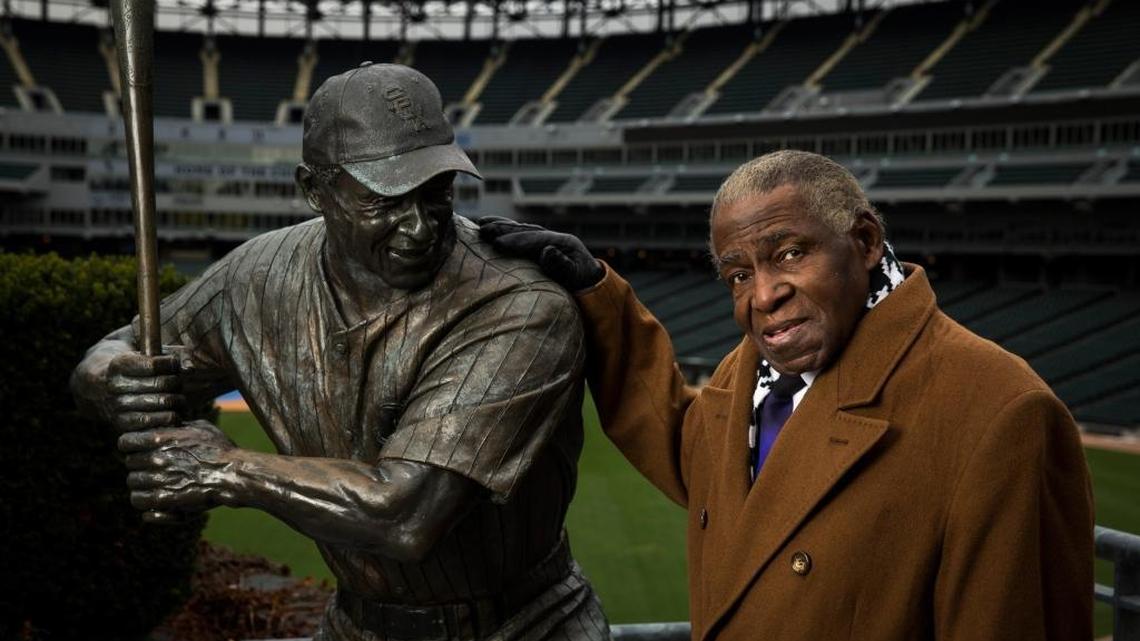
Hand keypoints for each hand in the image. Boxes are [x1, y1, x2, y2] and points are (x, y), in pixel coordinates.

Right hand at [99, 351, 185, 432]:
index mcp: (119, 365)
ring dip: (178, 401)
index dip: (171, 363)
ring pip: (163, 403)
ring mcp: (118, 406)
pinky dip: (171, 417)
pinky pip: (155, 422)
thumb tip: (190, 370)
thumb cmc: (136, 369)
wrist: (102, 388)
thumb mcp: (148, 355)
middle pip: (162, 384)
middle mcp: (115, 386)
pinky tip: (174, 412)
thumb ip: (173, 357)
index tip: (173, 364)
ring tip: (178, 398)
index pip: (154, 365)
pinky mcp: (123, 424)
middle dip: (176, 383)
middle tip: (177, 383)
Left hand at [118, 420, 236, 511]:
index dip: (131, 446)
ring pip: (133, 483)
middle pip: (129, 463)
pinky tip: (155, 498)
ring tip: (155, 484)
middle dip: (139, 465)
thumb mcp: (201, 428)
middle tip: (153, 468)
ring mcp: (158, 479)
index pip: (125, 442)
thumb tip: (167, 425)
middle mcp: (156, 458)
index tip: (139, 450)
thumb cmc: (221, 450)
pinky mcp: (164, 499)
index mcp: (161, 438)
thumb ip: (179, 425)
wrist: (233, 475)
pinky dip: (145, 500)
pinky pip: (139, 501)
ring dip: (142, 484)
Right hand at [478, 217, 603, 291]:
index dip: (517, 241)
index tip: (497, 244)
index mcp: (564, 242)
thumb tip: (547, 250)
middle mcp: (553, 237)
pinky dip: (505, 230)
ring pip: (521, 230)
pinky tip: (489, 227)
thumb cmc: (582, 282)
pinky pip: (520, 235)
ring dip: (501, 226)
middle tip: (483, 230)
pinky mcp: (538, 245)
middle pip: (526, 230)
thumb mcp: (575, 275)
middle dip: (504, 229)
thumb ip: (562, 264)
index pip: (536, 239)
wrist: (589, 280)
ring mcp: (546, 239)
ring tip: (481, 224)